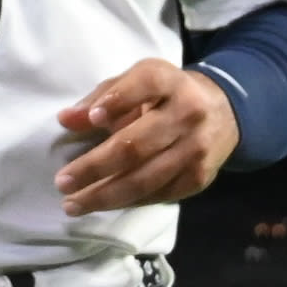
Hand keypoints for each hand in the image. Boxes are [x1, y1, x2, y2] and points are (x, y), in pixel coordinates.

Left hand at [52, 58, 238, 214]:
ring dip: (106, 195)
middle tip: (62, 182)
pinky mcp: (200, 177)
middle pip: (137, 145)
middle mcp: (187, 114)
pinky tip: (103, 204)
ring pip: (146, 179)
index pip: (145, 85)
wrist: (223, 113)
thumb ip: (103, 96)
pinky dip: (127, 201)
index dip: (117, 100)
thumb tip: (66, 120)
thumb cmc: (165, 94)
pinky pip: (158, 194)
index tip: (92, 119)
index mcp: (169, 81)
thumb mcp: (138, 81)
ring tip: (73, 204)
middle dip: (96, 166)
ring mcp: (196, 149)